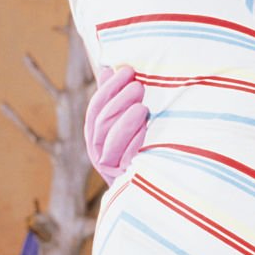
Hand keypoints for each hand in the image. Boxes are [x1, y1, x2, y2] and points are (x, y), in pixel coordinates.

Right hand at [85, 66, 148, 184]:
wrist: (159, 185)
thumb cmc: (144, 144)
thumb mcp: (129, 119)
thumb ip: (116, 97)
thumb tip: (108, 68)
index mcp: (96, 135)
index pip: (96, 108)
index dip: (109, 88)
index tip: (126, 70)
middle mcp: (99, 151)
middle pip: (102, 123)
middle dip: (119, 101)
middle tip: (138, 86)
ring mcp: (111, 167)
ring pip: (110, 141)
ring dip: (125, 121)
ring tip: (143, 108)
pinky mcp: (126, 178)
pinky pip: (127, 159)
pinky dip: (135, 142)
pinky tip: (146, 130)